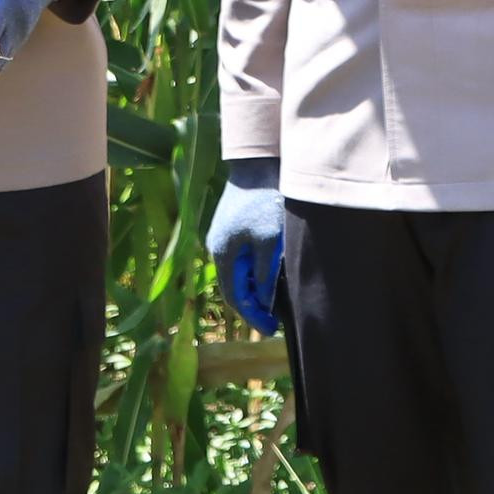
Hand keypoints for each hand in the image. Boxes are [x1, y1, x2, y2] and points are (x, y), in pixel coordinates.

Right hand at [207, 161, 287, 334]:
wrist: (257, 163)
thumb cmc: (265, 202)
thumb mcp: (270, 241)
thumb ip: (265, 273)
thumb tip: (264, 300)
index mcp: (223, 254)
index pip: (235, 297)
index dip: (253, 316)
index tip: (272, 330)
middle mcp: (218, 248)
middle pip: (235, 287)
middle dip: (254, 306)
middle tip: (276, 320)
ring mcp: (224, 236)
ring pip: (239, 272)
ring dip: (256, 288)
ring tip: (276, 300)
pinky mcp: (233, 226)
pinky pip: (243, 258)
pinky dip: (255, 272)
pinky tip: (270, 274)